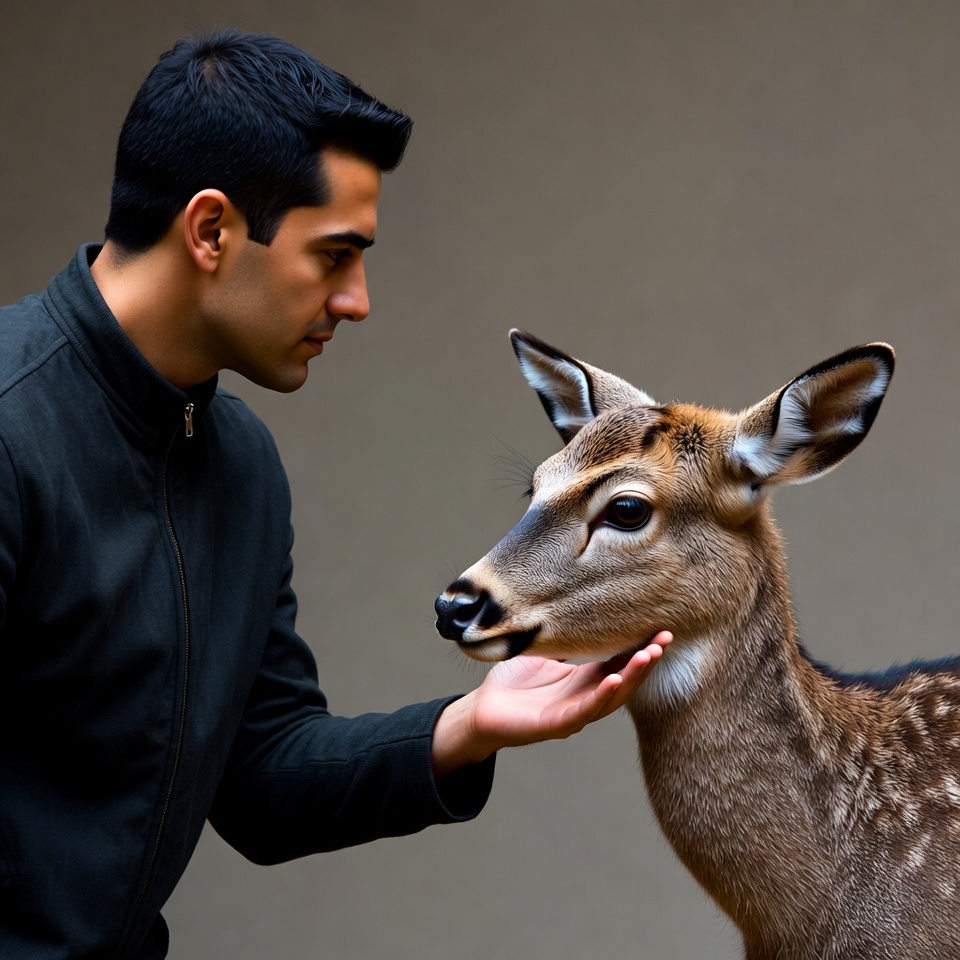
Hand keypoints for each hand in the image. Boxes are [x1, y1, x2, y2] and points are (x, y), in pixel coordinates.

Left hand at [432, 632, 671, 778]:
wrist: (482, 709)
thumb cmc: (512, 681)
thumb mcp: (541, 650)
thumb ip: (560, 632)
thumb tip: (574, 598)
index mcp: (584, 680)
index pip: (620, 662)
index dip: (640, 648)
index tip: (662, 631)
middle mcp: (585, 697)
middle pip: (624, 679)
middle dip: (645, 661)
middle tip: (663, 640)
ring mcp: (573, 713)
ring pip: (611, 696)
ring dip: (631, 676)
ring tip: (647, 656)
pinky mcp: (554, 725)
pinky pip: (583, 711)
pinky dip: (601, 696)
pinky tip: (614, 680)